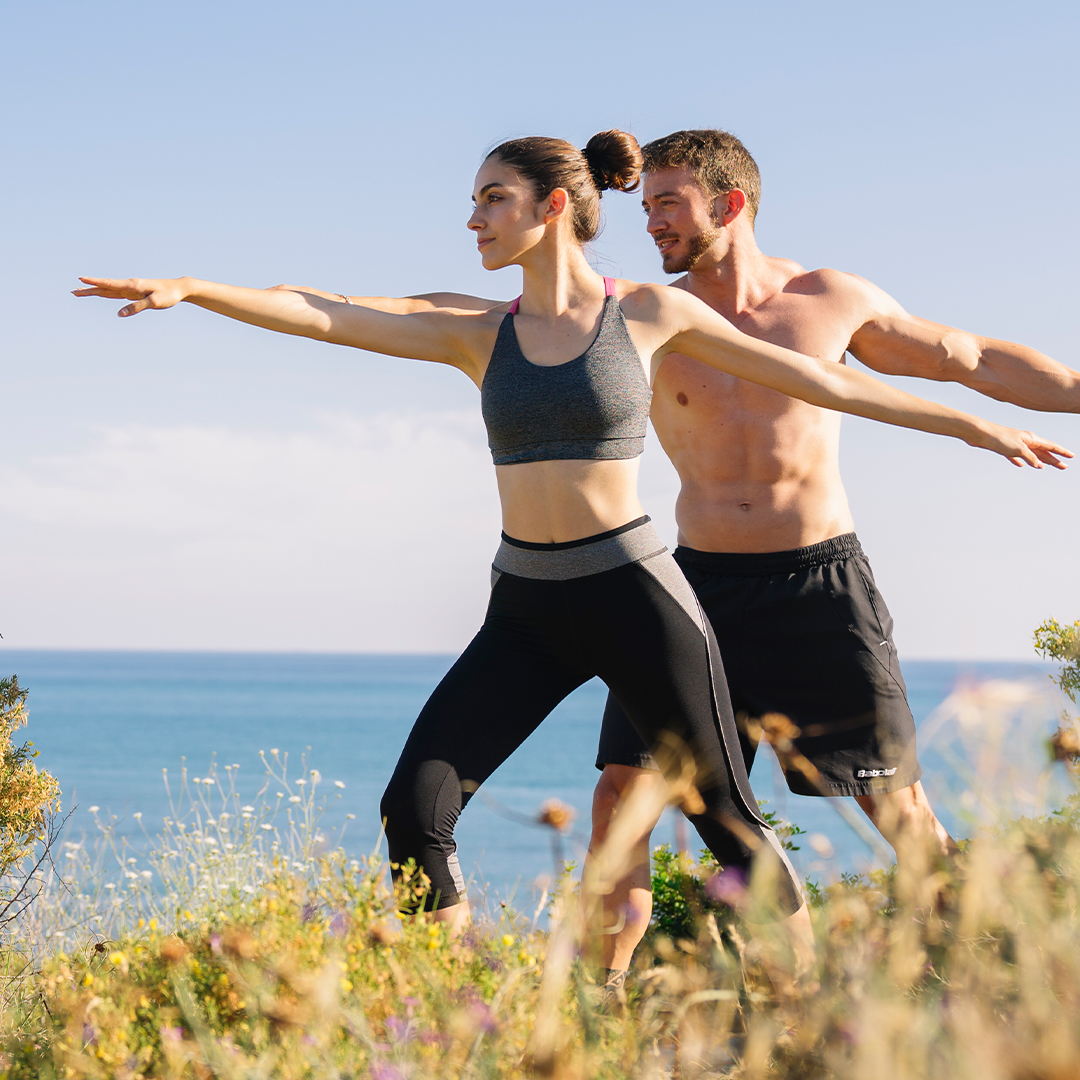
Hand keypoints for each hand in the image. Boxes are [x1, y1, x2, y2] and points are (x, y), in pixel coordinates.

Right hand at [72, 276, 188, 316]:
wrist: (178, 288)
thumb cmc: (168, 295)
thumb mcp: (154, 303)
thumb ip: (137, 308)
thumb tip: (119, 314)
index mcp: (132, 285)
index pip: (110, 284)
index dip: (95, 282)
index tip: (81, 279)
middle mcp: (128, 286)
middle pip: (105, 288)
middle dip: (89, 289)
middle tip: (72, 291)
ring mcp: (130, 289)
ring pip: (108, 290)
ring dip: (94, 291)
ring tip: (79, 292)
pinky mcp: (133, 293)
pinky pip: (115, 294)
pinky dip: (105, 293)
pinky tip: (99, 293)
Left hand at [976, 423, 1072, 468]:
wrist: (979, 433)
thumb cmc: (999, 438)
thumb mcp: (1018, 449)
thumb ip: (1030, 457)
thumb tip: (1041, 466)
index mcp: (1031, 439)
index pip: (1051, 446)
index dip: (1061, 452)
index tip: (1071, 457)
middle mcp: (1025, 440)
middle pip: (1043, 451)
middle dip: (1054, 459)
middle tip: (1064, 467)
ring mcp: (1014, 444)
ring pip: (1031, 454)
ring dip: (1040, 460)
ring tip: (1047, 467)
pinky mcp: (1003, 448)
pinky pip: (1015, 456)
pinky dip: (1020, 461)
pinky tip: (1020, 465)